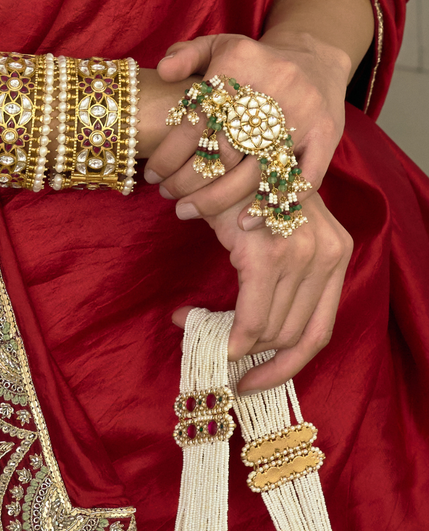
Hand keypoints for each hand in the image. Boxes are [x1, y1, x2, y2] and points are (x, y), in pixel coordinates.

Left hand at [144, 30, 350, 225]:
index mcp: (238, 67)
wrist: (315, 57)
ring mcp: (301, 117)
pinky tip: (246, 223)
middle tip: (168, 197)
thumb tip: (163, 71)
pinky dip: (273, 203)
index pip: (195, 122)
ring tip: (191, 212)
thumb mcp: (218, 45)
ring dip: (218, 200)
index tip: (153, 174)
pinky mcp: (324, 136)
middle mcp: (270, 92)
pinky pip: (301, 178)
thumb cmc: (254, 60)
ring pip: (255, 172)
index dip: (169, 155)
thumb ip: (186, 55)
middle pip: (222, 152)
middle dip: (188, 181)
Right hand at [171, 192, 351, 392]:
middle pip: (292, 337)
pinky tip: (192, 322)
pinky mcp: (266, 255)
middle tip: (213, 350)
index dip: (285, 367)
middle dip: (250, 356)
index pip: (319, 333)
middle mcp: (328, 255)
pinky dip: (226, 334)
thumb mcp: (275, 236)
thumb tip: (250, 340)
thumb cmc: (244, 192)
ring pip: (270, 332)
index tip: (252, 381)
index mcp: (338, 254)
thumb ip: (278, 284)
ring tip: (193, 324)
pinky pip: (249, 319)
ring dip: (230, 341)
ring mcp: (299, 255)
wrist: (224, 149)